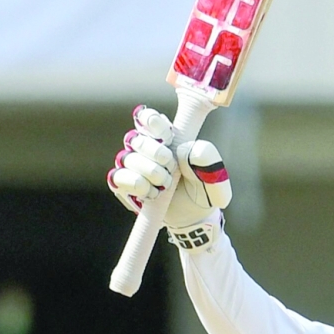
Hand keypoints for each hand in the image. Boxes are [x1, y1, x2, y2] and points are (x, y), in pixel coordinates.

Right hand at [107, 106, 231, 230]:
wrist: (195, 217)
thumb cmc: (203, 189)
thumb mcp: (215, 175)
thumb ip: (207, 158)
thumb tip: (182, 151)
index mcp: (165, 136)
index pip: (146, 117)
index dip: (153, 124)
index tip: (168, 138)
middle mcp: (144, 147)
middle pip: (136, 138)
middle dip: (157, 154)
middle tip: (173, 168)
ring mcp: (131, 165)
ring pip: (127, 158)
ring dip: (151, 172)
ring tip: (166, 185)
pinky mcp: (123, 184)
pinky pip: (118, 177)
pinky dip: (138, 186)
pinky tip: (153, 194)